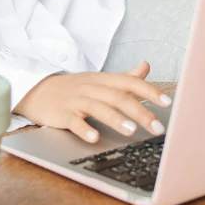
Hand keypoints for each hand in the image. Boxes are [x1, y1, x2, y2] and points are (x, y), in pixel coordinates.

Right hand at [13, 62, 171, 142]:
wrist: (37, 90)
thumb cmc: (73, 88)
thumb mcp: (99, 80)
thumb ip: (124, 77)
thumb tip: (146, 67)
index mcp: (103, 80)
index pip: (129, 82)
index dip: (149, 90)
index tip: (167, 103)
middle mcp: (91, 87)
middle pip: (118, 96)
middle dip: (140, 111)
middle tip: (158, 128)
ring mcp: (75, 100)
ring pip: (98, 107)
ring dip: (115, 118)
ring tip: (132, 130)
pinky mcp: (61, 113)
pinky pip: (73, 121)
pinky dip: (84, 128)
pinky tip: (94, 137)